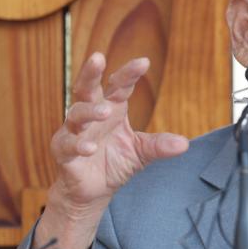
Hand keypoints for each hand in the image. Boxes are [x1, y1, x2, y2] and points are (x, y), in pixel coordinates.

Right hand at [30, 53, 188, 248]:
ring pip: (76, 113)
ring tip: (104, 111)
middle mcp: (91, 115)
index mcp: (112, 109)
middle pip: (87, 88)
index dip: (129, 74)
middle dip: (91, 73)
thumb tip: (184, 144)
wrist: (94, 191)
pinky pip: (68, 144)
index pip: (120, 86)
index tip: (144, 62)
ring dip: (89, 111)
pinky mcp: (63, 151)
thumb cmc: (115, 163)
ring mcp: (74, 131)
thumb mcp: (141, 152)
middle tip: (97, 57)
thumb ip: (159, 145)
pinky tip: (90, 147)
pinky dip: (78, 144)